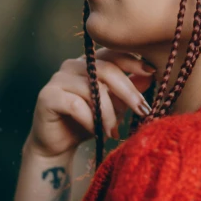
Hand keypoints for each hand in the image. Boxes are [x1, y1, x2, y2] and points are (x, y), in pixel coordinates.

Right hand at [24, 49, 155, 158]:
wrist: (57, 147)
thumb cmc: (87, 124)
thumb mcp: (114, 106)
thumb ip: (128, 90)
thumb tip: (150, 75)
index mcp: (88, 63)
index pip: (113, 53)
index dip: (133, 61)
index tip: (153, 72)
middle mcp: (71, 66)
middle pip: (106, 69)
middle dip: (128, 91)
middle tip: (143, 110)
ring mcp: (57, 79)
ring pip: (93, 89)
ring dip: (108, 113)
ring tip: (114, 131)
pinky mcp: (48, 96)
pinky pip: (76, 104)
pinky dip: (90, 120)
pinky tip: (96, 132)